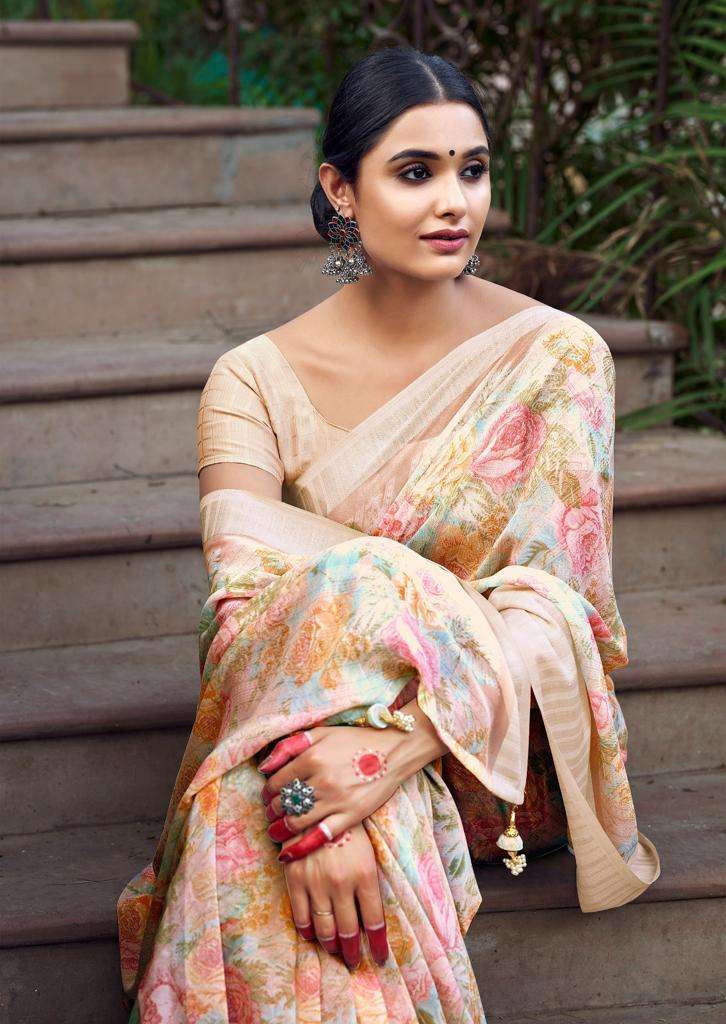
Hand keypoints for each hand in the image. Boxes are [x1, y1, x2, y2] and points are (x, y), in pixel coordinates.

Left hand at [259, 725, 407, 861]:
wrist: (393, 750)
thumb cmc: (354, 740)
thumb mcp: (321, 733)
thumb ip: (290, 746)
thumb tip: (264, 766)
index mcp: (312, 757)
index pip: (277, 781)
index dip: (267, 791)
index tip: (268, 796)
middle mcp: (321, 780)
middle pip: (284, 802)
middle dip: (272, 810)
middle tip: (271, 813)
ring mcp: (336, 800)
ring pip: (296, 821)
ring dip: (280, 828)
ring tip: (276, 830)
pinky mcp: (351, 816)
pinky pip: (320, 836)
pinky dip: (300, 847)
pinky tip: (287, 853)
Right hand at [280, 821, 389, 969]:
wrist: (315, 804)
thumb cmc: (347, 828)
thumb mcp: (367, 853)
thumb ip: (369, 884)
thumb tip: (370, 917)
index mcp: (365, 875)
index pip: (374, 922)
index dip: (377, 945)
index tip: (380, 958)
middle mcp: (341, 883)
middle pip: (349, 931)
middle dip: (352, 950)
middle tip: (354, 960)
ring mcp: (316, 882)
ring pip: (325, 929)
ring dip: (331, 945)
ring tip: (335, 951)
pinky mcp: (295, 879)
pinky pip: (301, 917)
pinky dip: (308, 931)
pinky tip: (313, 935)